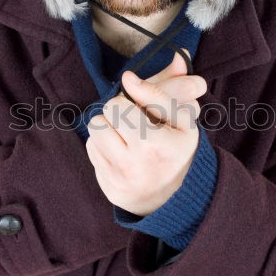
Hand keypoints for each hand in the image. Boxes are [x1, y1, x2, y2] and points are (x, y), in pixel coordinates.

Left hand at [85, 51, 207, 215]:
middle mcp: (132, 164)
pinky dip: (105, 149)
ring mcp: (118, 180)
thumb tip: (128, 78)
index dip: (127, 103)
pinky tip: (123, 154)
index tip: (140, 112)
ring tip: (127, 138)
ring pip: (93, 135)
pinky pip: (93, 153)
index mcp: (153, 144)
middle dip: (114, 117)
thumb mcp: (182, 120)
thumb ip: (157, 94)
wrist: (179, 197)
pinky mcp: (109, 188)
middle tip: (132, 125)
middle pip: (99, 120)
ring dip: (107, 131)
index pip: (116, 105)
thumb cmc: (179, 151)